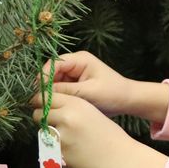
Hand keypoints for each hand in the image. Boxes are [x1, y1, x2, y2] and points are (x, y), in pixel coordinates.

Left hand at [34, 93, 167, 167]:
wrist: (121, 159)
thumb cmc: (111, 136)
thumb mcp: (91, 113)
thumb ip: (70, 109)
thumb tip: (49, 110)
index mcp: (76, 104)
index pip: (46, 96)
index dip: (41, 102)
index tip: (42, 107)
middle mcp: (65, 117)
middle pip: (38, 113)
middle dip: (42, 119)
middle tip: (54, 125)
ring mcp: (60, 136)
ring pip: (41, 131)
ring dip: (47, 134)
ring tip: (65, 139)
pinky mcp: (58, 153)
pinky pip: (48, 148)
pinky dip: (54, 149)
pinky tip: (70, 151)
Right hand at [35, 51, 168, 122]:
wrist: (128, 100)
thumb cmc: (113, 94)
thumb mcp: (89, 92)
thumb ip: (66, 91)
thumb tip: (42, 95)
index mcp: (79, 59)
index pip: (53, 64)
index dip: (44, 77)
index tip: (39, 93)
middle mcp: (75, 64)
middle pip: (51, 73)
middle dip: (45, 87)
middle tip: (40, 103)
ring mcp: (74, 74)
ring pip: (53, 83)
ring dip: (51, 94)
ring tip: (48, 107)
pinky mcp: (74, 84)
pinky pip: (60, 90)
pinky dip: (57, 98)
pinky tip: (56, 108)